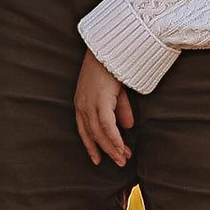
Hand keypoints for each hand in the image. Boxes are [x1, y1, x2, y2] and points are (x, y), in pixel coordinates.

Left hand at [74, 48, 134, 168]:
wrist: (110, 47)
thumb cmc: (111, 65)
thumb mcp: (115, 90)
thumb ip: (120, 108)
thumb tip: (128, 126)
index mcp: (81, 102)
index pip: (84, 130)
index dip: (91, 145)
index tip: (98, 159)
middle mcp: (82, 105)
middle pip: (93, 134)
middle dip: (107, 150)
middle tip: (120, 161)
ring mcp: (89, 103)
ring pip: (100, 133)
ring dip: (112, 147)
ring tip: (123, 158)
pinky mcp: (100, 100)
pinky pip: (107, 126)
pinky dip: (114, 138)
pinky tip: (121, 147)